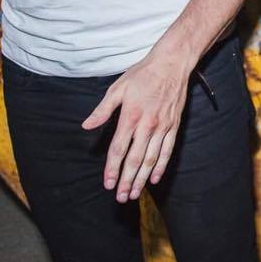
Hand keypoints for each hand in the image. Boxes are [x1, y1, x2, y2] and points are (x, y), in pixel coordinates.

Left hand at [81, 47, 194, 201]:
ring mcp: (162, 126)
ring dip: (142, 178)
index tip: (107, 183)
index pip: (119, 149)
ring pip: (152, 159)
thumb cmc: (143, 74)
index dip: (112, 168)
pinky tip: (155, 178)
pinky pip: (168, 150)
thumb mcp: (118, 88)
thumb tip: (86, 125)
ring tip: (135, 193)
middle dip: (126, 180)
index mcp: (131, 117)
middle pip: (135, 159)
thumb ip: (103, 109)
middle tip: (121, 197)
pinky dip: (161, 166)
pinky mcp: (174, 125)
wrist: (172, 64)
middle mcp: (147, 125)